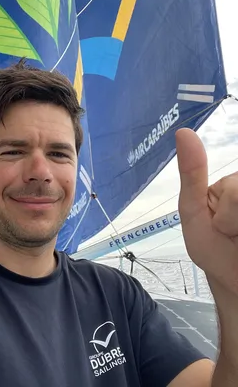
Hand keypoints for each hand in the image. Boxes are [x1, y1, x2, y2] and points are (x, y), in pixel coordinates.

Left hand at [176, 128, 237, 296]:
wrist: (233, 284)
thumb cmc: (214, 249)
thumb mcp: (194, 211)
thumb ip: (192, 174)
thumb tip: (184, 132)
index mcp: (234, 184)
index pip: (234, 187)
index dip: (227, 211)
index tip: (223, 226)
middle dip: (234, 218)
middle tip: (233, 235)